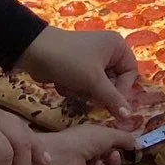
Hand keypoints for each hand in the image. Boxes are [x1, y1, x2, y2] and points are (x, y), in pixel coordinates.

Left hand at [16, 27, 138, 120]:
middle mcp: (108, 51)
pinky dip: (75, 88)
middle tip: (86, 93)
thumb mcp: (93, 81)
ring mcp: (92, 59)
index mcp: (117, 46)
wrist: (33, 52)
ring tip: (71, 85)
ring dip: (84, 91)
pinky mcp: (78, 67)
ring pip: (98, 86)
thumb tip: (129, 117)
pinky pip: (85, 84)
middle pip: (114, 81)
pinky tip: (63, 83)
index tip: (110, 104)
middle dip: (97, 91)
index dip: (121, 90)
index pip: (130, 74)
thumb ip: (113, 99)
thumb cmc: (69, 61)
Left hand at [18, 124, 137, 164]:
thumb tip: (139, 144)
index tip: (136, 146)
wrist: (62, 157)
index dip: (124, 143)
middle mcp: (91, 151)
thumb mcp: (109, 134)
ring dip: (113, 163)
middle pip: (113, 155)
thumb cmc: (83, 139)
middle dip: (121, 154)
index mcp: (94, 137)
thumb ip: (126, 138)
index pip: (113, 141)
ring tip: (112, 157)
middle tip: (129, 153)